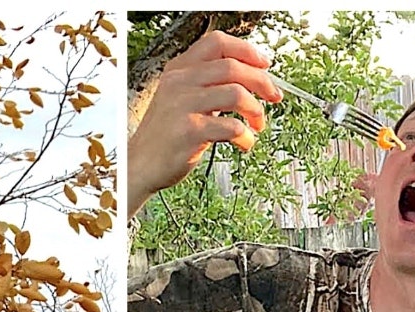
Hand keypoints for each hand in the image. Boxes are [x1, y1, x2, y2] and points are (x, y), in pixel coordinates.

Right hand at [128, 30, 278, 214]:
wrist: (140, 165)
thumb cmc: (166, 135)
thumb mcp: (180, 98)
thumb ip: (208, 84)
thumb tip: (252, 78)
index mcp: (178, 69)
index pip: (217, 43)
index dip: (247, 50)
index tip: (265, 64)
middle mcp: (179, 82)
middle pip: (233, 67)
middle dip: (262, 82)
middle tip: (274, 97)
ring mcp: (183, 106)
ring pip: (236, 94)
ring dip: (256, 110)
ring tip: (258, 124)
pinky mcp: (190, 131)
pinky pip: (232, 127)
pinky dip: (246, 136)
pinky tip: (245, 143)